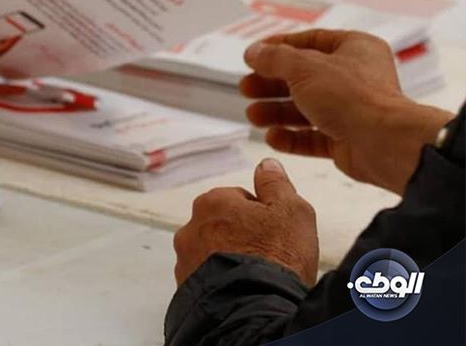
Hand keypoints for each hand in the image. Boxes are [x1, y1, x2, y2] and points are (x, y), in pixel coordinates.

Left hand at [173, 159, 318, 286]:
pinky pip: (204, 277)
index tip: (274, 233)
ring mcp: (184, 258)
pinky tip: (239, 289)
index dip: (262, 216)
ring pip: (210, 251)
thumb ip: (276, 183)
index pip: (239, 199)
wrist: (254, 309)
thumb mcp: (291, 210)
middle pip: (221, 224)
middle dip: (240, 236)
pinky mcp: (184, 286)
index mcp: (213, 202)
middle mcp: (191, 227)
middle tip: (266, 255)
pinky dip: (218, 281)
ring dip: (227, 259)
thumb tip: (266, 165)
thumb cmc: (275, 257)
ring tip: (253, 276)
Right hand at [240, 29, 453, 194]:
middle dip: (272, 85)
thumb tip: (254, 52)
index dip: (280, 47)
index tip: (255, 54)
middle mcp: (354, 78)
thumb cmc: (354, 97)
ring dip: (276, 112)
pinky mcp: (346, 139)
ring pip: (306, 109)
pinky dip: (291, 137)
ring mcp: (350, 110)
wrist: (383, 142)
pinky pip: (313, 137)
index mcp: (354, 49)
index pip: (311, 40)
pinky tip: (272, 137)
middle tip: (247, 88)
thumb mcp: (304, 68)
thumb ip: (274, 58)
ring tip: (253, 115)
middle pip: (303, 78)